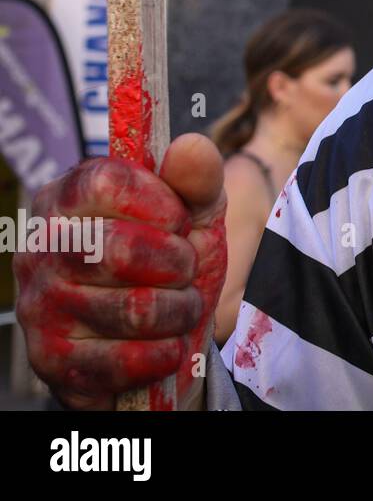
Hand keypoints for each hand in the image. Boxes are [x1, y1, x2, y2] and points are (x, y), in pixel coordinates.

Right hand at [15, 134, 226, 409]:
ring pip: (132, 309)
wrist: (166, 333)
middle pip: (120, 248)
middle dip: (178, 264)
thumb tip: (191, 146)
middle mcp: (41, 249)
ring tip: (179, 307)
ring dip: (179, 311)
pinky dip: (163, 354)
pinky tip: (164, 346)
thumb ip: (198, 179)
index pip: (106, 182)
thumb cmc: (173, 260)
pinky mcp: (50, 360)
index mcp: (67, 198)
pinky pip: (123, 360)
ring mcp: (39, 306)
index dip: (160, 203)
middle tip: (185, 270)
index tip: (180, 220)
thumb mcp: (196, 214)